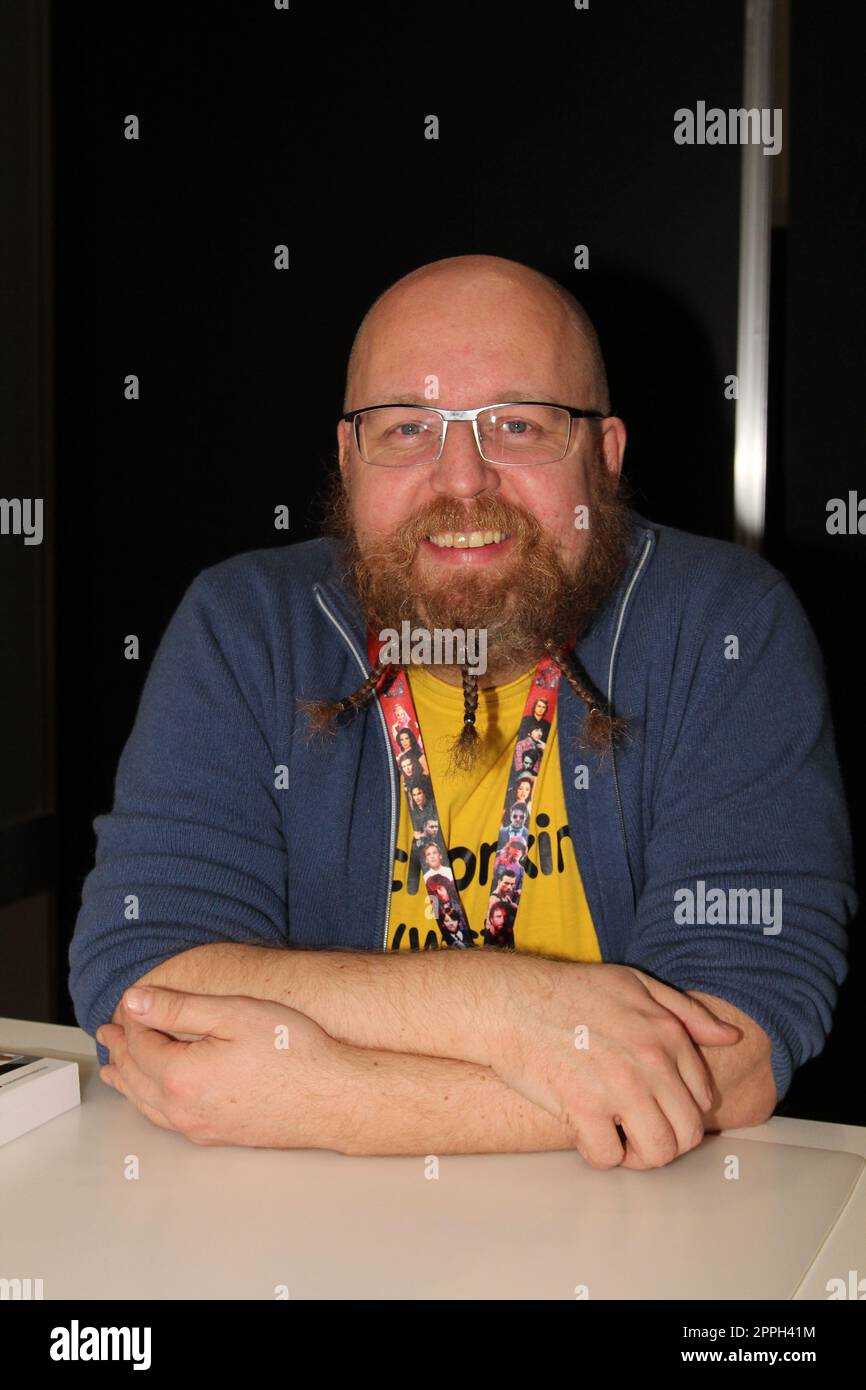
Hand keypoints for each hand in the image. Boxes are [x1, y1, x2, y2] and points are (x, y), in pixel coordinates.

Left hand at [97, 985, 346, 1148]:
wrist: (333, 1097)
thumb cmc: (292, 1053)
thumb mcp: (234, 1013)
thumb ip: (178, 1007)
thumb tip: (135, 1002)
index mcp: (180, 1076)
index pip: (140, 1042)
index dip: (134, 1018)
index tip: (132, 1001)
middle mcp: (183, 1109)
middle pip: (136, 1076)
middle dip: (119, 1051)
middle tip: (107, 1033)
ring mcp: (200, 1127)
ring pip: (147, 1104)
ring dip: (128, 1081)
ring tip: (115, 1068)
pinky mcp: (218, 1136)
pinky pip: (167, 1119)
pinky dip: (149, 1103)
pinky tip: (155, 1098)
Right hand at [488, 960, 740, 1169]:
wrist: (510, 1000)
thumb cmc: (569, 991)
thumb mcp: (634, 983)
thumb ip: (685, 1011)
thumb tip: (731, 1036)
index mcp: (666, 1033)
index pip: (702, 1098)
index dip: (680, 1110)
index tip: (656, 1106)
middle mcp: (650, 1062)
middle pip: (686, 1133)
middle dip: (666, 1140)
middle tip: (638, 1131)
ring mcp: (618, 1087)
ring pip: (657, 1153)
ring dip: (639, 1156)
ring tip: (618, 1139)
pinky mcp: (583, 1108)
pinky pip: (609, 1158)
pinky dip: (600, 1155)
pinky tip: (588, 1135)